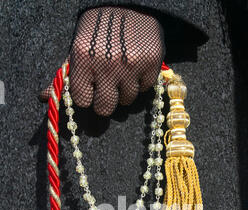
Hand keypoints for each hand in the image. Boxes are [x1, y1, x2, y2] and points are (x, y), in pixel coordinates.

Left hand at [40, 7, 164, 115]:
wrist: (127, 1)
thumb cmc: (97, 30)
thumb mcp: (77, 48)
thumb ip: (63, 75)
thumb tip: (42, 97)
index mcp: (84, 59)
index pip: (82, 100)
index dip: (87, 95)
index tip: (90, 88)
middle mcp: (107, 64)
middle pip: (105, 108)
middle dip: (105, 100)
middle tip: (107, 87)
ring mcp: (131, 65)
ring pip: (127, 100)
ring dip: (125, 90)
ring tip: (123, 72)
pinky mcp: (151, 63)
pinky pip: (145, 87)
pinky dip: (142, 80)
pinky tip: (137, 65)